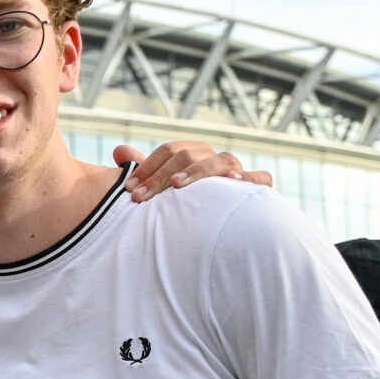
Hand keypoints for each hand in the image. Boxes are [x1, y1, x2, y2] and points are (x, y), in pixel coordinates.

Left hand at [116, 141, 271, 202]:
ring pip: (222, 160)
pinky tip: (231, 183)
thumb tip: (118, 151)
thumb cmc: (188, 205)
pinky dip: (248, 179)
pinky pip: (260, 179)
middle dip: (161, 175)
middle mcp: (216, 159)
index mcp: (195, 156)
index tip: (129, 188)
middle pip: (189, 155)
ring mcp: (237, 172)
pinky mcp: (257, 190)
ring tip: (177, 184)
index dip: (148, 167)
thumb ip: (146, 169)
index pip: (170, 151)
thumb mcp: (165, 188)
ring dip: (198, 171)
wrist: (227, 227)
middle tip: (140, 197)